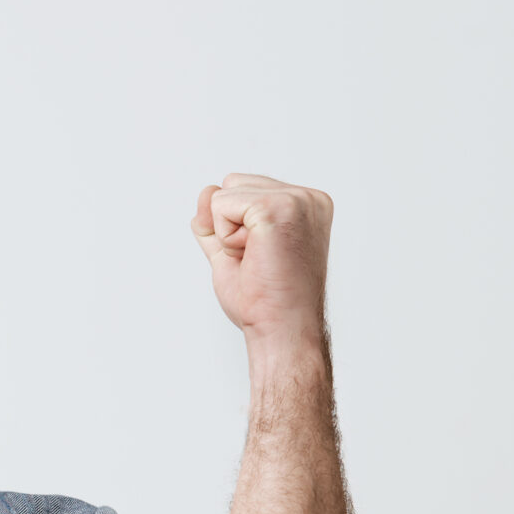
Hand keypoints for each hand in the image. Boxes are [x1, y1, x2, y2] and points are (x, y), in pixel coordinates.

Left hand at [192, 173, 331, 342]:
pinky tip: (254, 257)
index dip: (236, 227)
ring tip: (258, 259)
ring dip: (227, 234)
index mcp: (305, 205)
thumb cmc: (265, 301)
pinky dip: (225, 238)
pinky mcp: (277, 207)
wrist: (281, 330)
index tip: (264, 259)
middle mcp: (307, 197)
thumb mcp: (234, 252)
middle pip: (232, 183)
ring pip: (223, 193)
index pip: (245, 189)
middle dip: (230, 225)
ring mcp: (297, 200)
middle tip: (259, 260)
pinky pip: (220, 205)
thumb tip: (206, 191)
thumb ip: (218, 222)